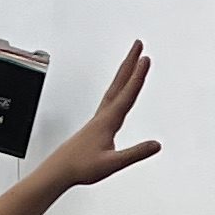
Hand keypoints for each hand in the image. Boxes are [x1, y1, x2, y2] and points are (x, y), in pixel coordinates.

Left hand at [42, 41, 158, 188]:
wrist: (59, 170)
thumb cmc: (81, 167)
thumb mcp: (112, 164)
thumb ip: (135, 154)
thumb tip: (156, 145)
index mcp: (107, 121)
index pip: (127, 95)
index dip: (138, 77)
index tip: (146, 59)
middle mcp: (103, 115)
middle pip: (119, 83)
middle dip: (130, 63)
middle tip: (138, 45)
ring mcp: (99, 118)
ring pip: (114, 88)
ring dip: (124, 72)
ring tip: (132, 60)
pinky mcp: (96, 124)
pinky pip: (111, 98)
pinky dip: (118, 88)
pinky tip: (120, 90)